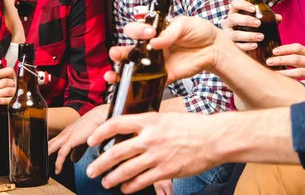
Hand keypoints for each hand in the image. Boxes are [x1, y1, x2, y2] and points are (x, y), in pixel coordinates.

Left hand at [48, 103, 109, 173]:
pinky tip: (58, 169)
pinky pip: (61, 153)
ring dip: (48, 158)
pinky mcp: (71, 140)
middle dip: (44, 153)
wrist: (99, 117)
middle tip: (39, 164)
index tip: (44, 158)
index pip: (52, 142)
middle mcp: (64, 133)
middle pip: (49, 144)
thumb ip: (77, 150)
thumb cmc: (94, 125)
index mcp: (67, 132)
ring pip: (52, 148)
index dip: (47, 150)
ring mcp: (66, 136)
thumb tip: (72, 160)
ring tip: (45, 168)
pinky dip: (58, 162)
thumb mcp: (83, 139)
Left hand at [87, 112, 217, 193]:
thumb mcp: (167, 118)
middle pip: (116, 152)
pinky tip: (125, 188)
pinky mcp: (165, 170)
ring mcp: (157, 156)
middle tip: (91, 170)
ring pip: (126, 170)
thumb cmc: (192, 126)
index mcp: (149, 121)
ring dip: (111, 178)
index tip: (91, 140)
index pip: (116, 124)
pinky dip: (130, 187)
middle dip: (100, 164)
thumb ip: (148, 124)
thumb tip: (131, 130)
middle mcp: (150, 138)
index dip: (100, 133)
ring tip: (105, 182)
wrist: (213, 138)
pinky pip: (141, 181)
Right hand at [112, 16, 223, 82]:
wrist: (214, 47)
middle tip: (118, 54)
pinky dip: (138, 85)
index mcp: (154, 30)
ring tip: (111, 73)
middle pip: (128, 49)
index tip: (150, 32)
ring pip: (133, 67)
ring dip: (120, 70)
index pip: (137, 29)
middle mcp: (150, 46)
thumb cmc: (198, 31)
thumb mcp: (185, 24)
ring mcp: (156, 62)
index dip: (139, 30)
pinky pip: (149, 82)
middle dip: (119, 52)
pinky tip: (128, 86)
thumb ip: (170, 32)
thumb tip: (155, 42)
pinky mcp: (164, 75)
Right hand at [220, 0, 281, 51]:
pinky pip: (237, 46)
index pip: (235, 4)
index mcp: (234, 12)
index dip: (243, 5)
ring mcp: (228, 34)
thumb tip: (278, 18)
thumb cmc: (249, 26)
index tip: (253, 9)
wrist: (238, 43)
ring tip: (261, 37)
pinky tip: (255, 45)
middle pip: (234, 18)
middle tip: (258, 23)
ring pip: (235, 34)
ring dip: (249, 35)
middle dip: (246, 20)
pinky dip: (247, 46)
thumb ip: (268, 17)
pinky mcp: (230, 45)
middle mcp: (228, 22)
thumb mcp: (257, 19)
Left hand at [266, 43, 304, 88]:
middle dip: (281, 60)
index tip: (274, 51)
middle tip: (269, 62)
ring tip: (275, 74)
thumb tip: (278, 57)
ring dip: (285, 73)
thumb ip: (298, 58)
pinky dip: (298, 85)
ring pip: (300, 72)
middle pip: (296, 59)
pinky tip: (288, 86)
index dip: (285, 48)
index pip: (298, 47)